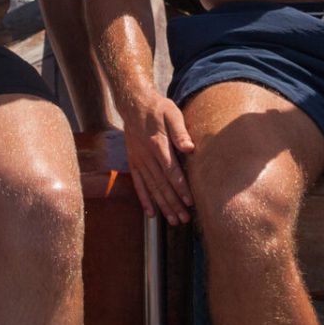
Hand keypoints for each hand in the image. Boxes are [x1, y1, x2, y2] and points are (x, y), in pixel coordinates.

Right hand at [121, 91, 195, 223]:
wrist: (133, 103)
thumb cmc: (157, 108)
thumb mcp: (171, 112)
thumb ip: (180, 131)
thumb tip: (190, 147)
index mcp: (157, 145)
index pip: (171, 171)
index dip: (180, 188)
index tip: (190, 202)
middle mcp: (146, 156)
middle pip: (161, 185)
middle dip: (174, 203)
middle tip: (184, 219)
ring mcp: (138, 161)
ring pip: (151, 188)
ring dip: (162, 206)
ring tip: (173, 220)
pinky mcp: (133, 162)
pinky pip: (138, 184)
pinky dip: (145, 200)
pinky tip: (151, 213)